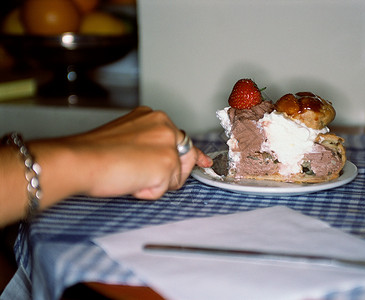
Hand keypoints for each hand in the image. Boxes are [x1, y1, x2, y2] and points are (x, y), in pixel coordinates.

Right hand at [66, 106, 212, 199]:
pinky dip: (147, 192)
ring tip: (129, 174)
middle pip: (184, 159)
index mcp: (154, 118)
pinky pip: (163, 189)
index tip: (205, 161)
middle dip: (168, 174)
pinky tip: (130, 181)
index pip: (181, 139)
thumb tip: (162, 161)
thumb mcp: (127, 138)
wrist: (78, 160)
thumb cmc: (93, 153)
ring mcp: (168, 144)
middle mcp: (165, 126)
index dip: (193, 154)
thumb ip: (149, 144)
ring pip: (175, 177)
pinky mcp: (168, 163)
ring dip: (154, 183)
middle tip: (140, 174)